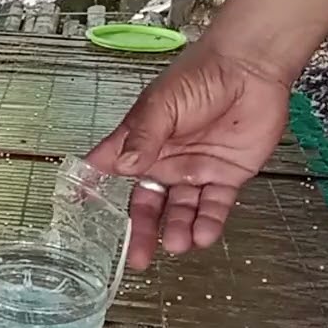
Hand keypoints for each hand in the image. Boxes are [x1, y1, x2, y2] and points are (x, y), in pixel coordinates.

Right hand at [85, 43, 290, 269]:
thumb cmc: (200, 76)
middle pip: (147, 203)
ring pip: (181, 210)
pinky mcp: (227, 176)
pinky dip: (208, 223)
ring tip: (176, 244)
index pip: (109, 169)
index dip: (93, 189)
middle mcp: (165, 160)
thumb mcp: (162, 104)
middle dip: (142, 231)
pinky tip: (203, 236)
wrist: (250, 69)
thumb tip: (123, 166)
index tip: (77, 211)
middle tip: (137, 258)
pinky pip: (215, 207)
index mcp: (140, 141)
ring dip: (177, 229)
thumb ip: (144, 136)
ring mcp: (195, 170)